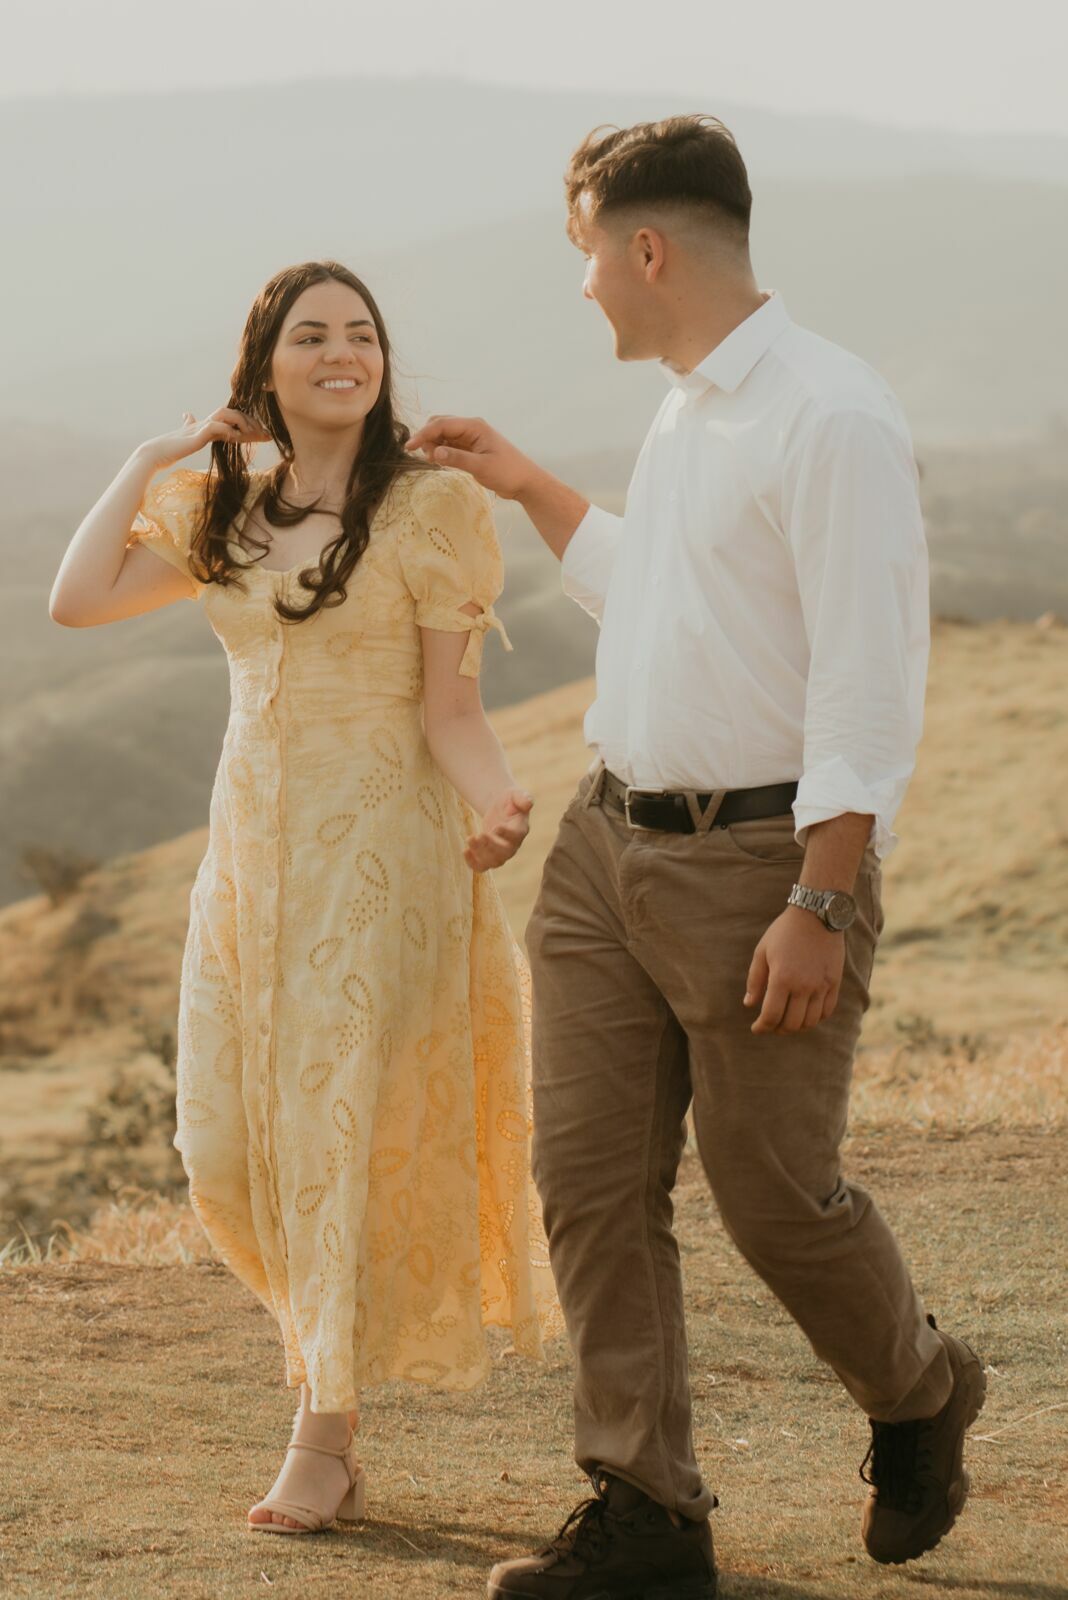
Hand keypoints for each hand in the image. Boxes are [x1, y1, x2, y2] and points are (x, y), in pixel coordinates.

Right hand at [140, 407, 272, 470]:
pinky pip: (215, 426)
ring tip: (253, 434)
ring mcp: (201, 426)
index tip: (265, 435)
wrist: (155, 453)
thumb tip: (186, 414)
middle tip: (267, 434)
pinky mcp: (196, 434)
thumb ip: (190, 426)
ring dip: (242, 422)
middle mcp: (205, 421)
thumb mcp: (186, 437)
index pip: (233, 419)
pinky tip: (236, 437)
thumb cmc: (170, 447)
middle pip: (233, 413)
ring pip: (226, 414)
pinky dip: (227, 430)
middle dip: (252, 422)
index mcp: (206, 424)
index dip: (250, 425)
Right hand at [405, 415, 535, 499]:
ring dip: (434, 445)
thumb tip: (435, 453)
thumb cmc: (507, 473)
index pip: (442, 424)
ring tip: (434, 461)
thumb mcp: (481, 467)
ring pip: (444, 435)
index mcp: (474, 426)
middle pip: (440, 425)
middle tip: (426, 457)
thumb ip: (457, 459)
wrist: (525, 482)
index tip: (409, 447)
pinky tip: (440, 461)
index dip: (423, 434)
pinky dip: (442, 451)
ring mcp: (471, 437)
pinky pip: (450, 445)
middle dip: (428, 437)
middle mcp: (471, 428)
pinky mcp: (471, 448)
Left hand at [464, 788, 533, 871]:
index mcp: (521, 829)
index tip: (496, 827)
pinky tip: (464, 851)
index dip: (507, 834)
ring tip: (469, 838)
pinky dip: (473, 863)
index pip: (517, 836)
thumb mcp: (516, 795)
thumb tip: (528, 803)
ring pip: (493, 862)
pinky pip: (482, 866)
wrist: (502, 807)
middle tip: (480, 834)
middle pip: (505, 853)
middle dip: (491, 845)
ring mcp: (501, 853)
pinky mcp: (488, 856)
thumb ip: (523, 797)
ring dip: (480, 853)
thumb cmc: (510, 800)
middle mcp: (513, 845)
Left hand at [744, 906, 844, 1034]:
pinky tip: (805, 1014)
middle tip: (771, 1025)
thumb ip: (755, 980)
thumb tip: (749, 1005)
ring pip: (810, 1022)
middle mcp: (803, 986)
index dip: (762, 1027)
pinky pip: (826, 1011)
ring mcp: (821, 986)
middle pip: (791, 1024)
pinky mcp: (834, 983)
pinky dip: (815, 1018)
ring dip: (796, 1027)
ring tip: (787, 1021)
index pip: (771, 1016)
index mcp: (782, 978)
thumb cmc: (784, 932)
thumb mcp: (762, 951)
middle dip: (778, 1029)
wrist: (816, 914)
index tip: (756, 1028)